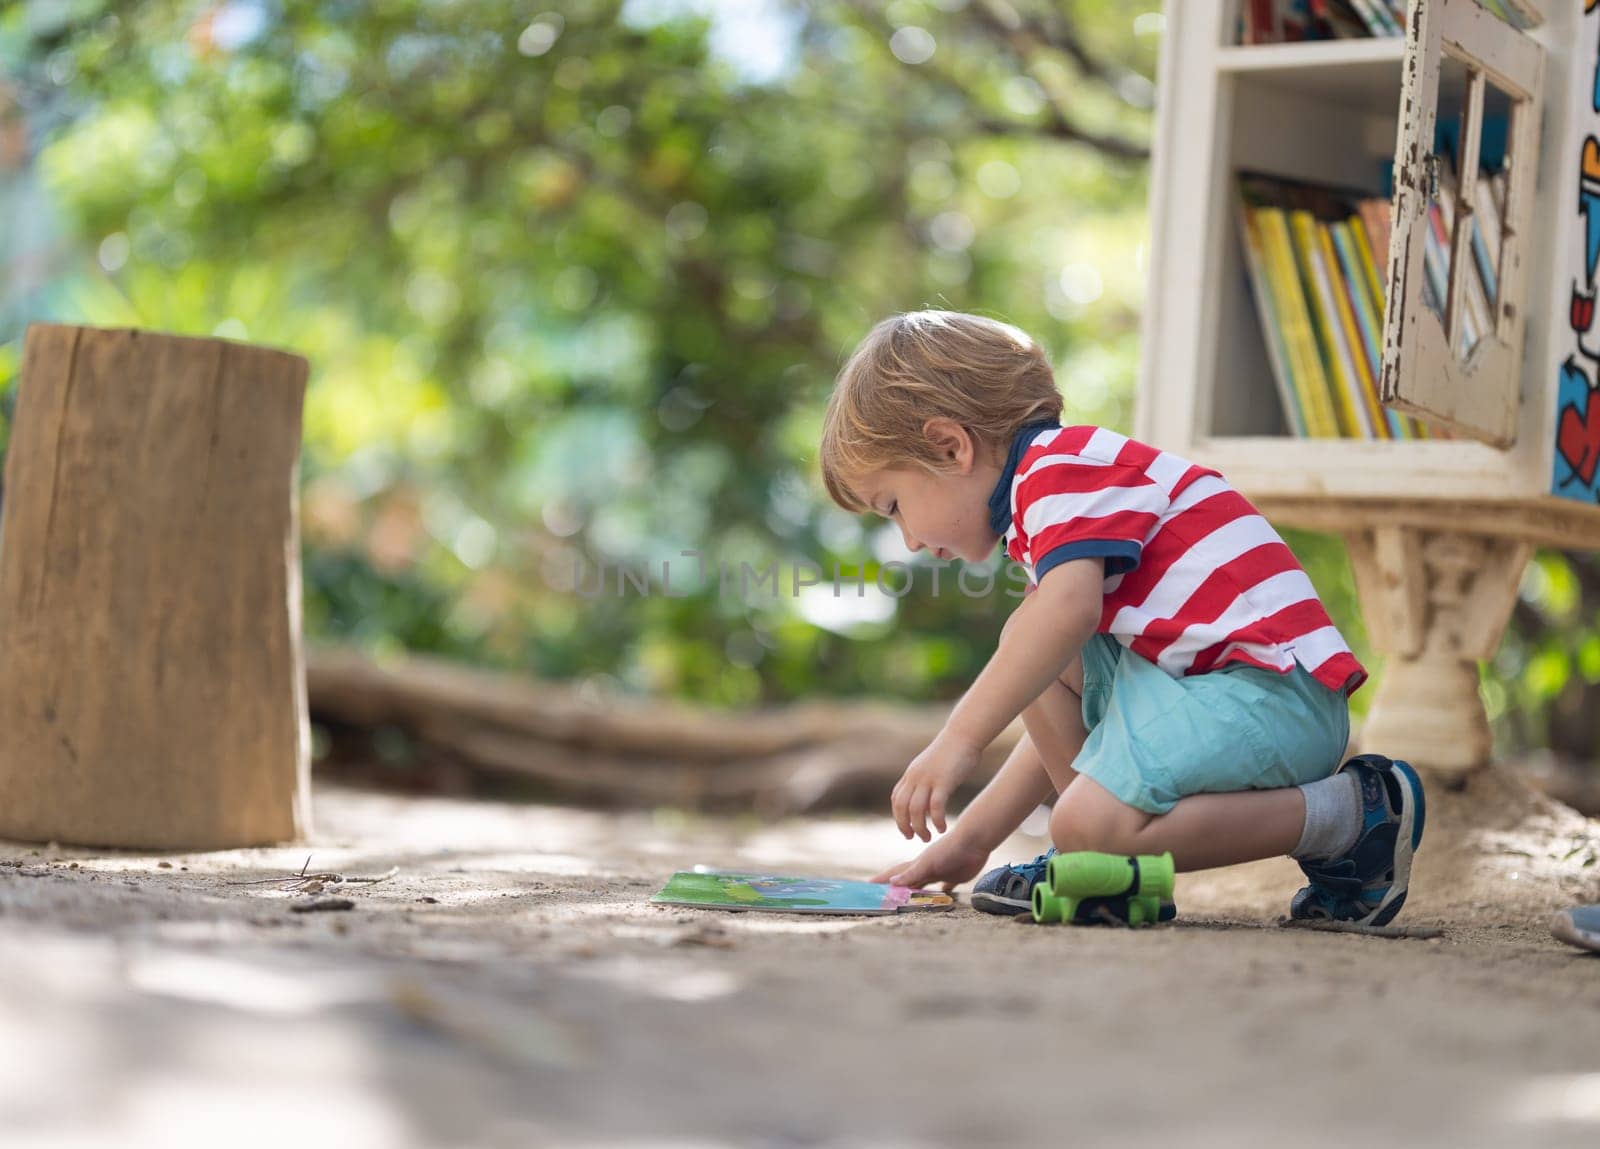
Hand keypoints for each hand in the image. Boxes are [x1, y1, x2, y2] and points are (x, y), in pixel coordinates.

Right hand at [870, 831, 989, 891]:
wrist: (972, 841)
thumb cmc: (949, 850)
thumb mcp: (928, 864)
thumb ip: (912, 873)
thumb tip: (892, 883)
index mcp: (917, 866)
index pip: (896, 874)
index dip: (883, 879)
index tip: (868, 884)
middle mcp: (926, 869)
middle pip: (907, 881)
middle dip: (895, 888)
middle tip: (883, 896)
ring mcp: (939, 872)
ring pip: (923, 884)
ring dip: (915, 891)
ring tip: (907, 898)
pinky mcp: (954, 876)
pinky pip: (945, 887)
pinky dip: (941, 893)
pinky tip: (940, 896)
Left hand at [890, 729, 983, 841]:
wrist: (964, 734)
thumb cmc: (953, 750)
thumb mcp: (933, 766)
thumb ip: (926, 781)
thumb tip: (926, 798)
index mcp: (912, 773)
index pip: (897, 799)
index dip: (899, 816)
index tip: (906, 829)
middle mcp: (916, 777)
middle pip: (901, 807)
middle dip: (904, 826)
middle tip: (912, 838)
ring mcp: (928, 779)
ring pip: (916, 810)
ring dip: (919, 827)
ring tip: (927, 837)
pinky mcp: (944, 781)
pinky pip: (935, 806)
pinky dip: (936, 820)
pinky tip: (942, 828)